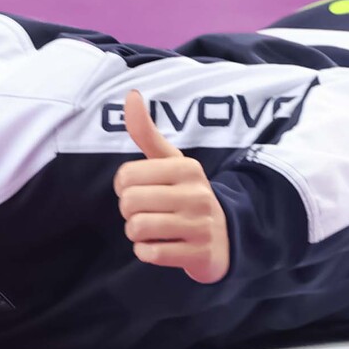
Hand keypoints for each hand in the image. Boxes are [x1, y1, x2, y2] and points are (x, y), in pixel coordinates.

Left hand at [114, 90, 229, 283]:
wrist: (225, 237)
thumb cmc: (186, 194)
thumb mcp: (170, 162)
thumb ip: (146, 132)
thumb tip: (131, 94)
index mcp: (187, 167)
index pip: (126, 175)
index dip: (124, 186)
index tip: (139, 190)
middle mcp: (197, 194)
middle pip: (129, 203)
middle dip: (129, 212)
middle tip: (146, 212)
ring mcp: (200, 225)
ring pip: (137, 229)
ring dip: (136, 233)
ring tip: (153, 230)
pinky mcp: (199, 254)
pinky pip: (150, 254)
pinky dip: (146, 252)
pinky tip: (161, 246)